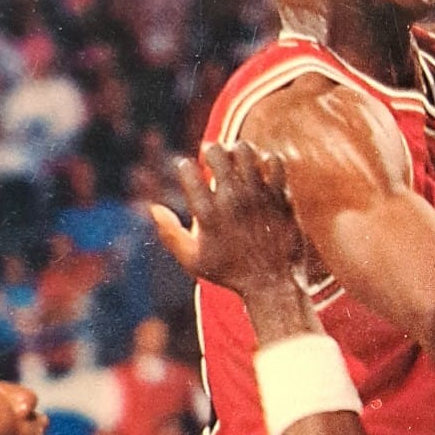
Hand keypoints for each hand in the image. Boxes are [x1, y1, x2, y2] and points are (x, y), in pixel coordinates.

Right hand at [149, 143, 304, 301]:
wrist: (273, 284)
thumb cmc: (229, 273)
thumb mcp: (192, 260)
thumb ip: (170, 233)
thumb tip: (154, 208)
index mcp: (207, 214)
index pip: (187, 170)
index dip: (185, 166)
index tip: (189, 172)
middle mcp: (231, 200)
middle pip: (216, 152)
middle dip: (210, 150)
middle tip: (212, 158)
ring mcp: (258, 196)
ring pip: (245, 151)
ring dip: (237, 150)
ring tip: (235, 160)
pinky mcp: (280, 196)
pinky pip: (273, 162)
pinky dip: (265, 161)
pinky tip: (260, 171)